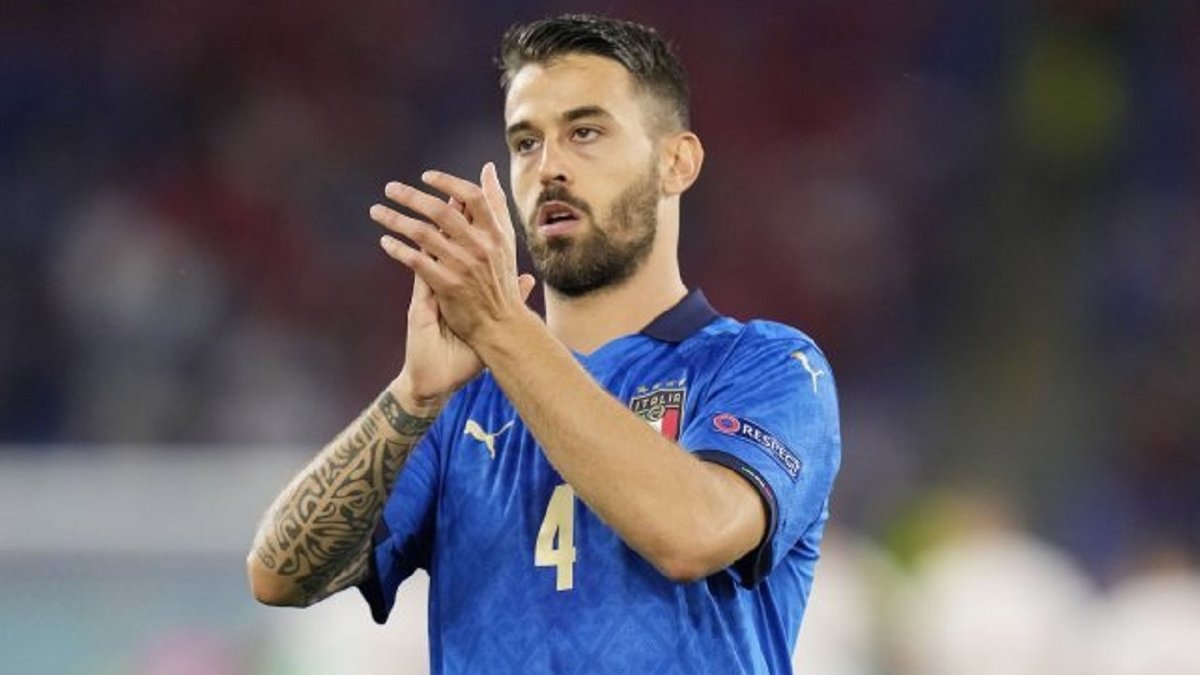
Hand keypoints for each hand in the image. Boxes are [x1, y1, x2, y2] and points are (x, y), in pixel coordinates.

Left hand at [370, 162, 533, 345]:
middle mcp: (479, 247)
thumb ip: (496, 203)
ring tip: (376, 211)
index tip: (425, 176)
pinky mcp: (447, 285)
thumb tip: (488, 168)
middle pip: (440, 211)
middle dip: (410, 197)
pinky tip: (385, 241)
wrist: (501, 324)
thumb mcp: (505, 238)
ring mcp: (462, 266)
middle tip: (389, 188)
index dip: (447, 182)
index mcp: (495, 233)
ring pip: (422, 234)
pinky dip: (398, 249)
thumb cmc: (501, 277)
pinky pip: (415, 261)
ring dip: (395, 219)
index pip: (472, 197)